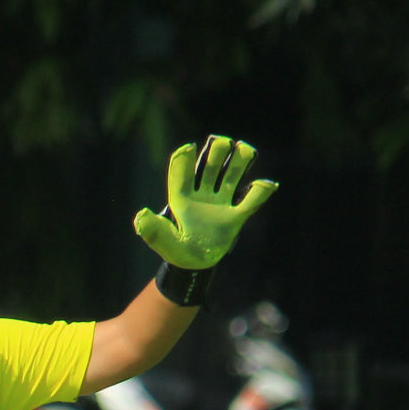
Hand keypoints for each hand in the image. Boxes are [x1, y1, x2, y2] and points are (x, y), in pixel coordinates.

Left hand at [132, 135, 277, 269]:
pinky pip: (250, 201)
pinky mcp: (235, 216)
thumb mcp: (161, 241)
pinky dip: (259, 192)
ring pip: (231, 175)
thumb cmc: (175, 251)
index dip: (184, 158)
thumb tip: (141, 215)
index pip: (182, 172)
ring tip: (244, 149)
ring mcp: (220, 202)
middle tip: (222, 144)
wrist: (194, 265)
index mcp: (181, 197)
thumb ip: (151, 229)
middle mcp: (201, 194)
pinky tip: (267, 184)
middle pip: (209, 166)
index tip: (189, 147)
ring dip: (238, 160)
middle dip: (215, 152)